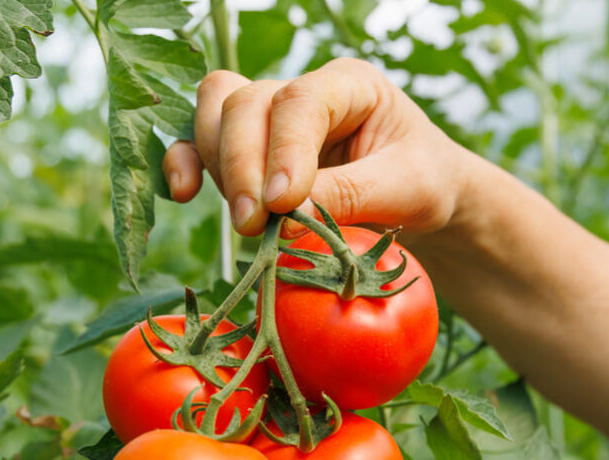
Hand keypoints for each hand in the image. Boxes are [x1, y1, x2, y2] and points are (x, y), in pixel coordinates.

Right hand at [163, 58, 473, 238]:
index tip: (281, 203)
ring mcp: (267, 118)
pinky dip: (183, 163)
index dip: (283, 150)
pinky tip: (184, 193)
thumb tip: (284, 217)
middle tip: (255, 226)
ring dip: (217, 168)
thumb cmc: (425, 184)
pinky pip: (197, 141)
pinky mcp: (245, 150)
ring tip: (246, 223)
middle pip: (245, 103)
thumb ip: (349, 196)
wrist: (421, 199)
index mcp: (350, 84)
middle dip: (243, 166)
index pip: (300, 101)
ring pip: (215, 113)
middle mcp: (301, 91)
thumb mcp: (408, 190)